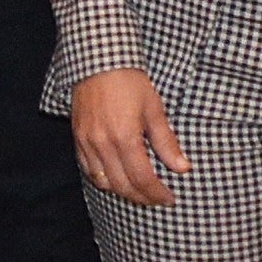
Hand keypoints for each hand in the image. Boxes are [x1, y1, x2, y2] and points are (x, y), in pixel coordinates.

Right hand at [66, 66, 184, 206]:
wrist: (99, 61)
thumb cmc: (130, 82)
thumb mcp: (154, 109)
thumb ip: (167, 142)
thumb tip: (183, 168)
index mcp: (125, 138)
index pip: (142, 179)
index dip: (157, 194)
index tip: (169, 199)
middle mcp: (103, 144)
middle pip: (122, 186)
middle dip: (142, 198)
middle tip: (157, 199)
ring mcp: (87, 142)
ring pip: (104, 182)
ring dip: (122, 191)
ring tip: (139, 191)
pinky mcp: (78, 138)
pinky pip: (88, 169)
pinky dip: (103, 179)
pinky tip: (116, 178)